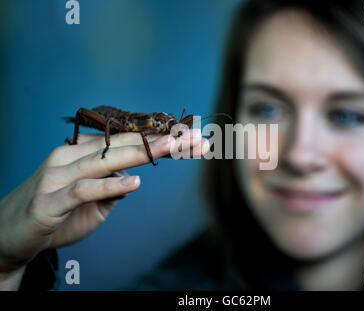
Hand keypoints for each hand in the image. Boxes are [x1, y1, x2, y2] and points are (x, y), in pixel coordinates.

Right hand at [0, 130, 208, 274]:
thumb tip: (135, 179)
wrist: (5, 235)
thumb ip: (112, 188)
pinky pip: (83, 190)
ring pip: (105, 159)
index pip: (126, 141)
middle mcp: (69, 157)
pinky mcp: (49, 201)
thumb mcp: (90, 201)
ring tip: (172, 147)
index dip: (159, 138)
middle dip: (160, 141)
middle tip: (193, 136)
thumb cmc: (53, 214)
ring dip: (141, 153)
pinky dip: (110, 186)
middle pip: (122, 144)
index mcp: (81, 153)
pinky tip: (134, 184)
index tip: (190, 137)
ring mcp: (57, 176)